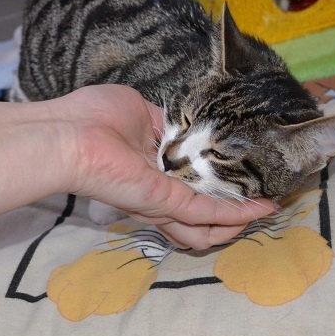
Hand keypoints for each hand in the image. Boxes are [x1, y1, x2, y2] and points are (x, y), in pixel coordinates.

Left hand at [0, 85, 278, 249]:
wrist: (68, 135)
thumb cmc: (93, 117)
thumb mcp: (137, 110)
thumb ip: (159, 121)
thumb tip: (175, 125)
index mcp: (151, 167)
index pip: (187, 181)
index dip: (211, 179)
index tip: (237, 171)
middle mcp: (159, 190)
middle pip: (199, 213)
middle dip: (229, 211)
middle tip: (259, 201)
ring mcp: (163, 201)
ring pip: (207, 225)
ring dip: (238, 220)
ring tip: (266, 211)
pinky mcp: (166, 203)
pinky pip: (209, 215)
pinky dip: (238, 214)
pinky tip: (264, 209)